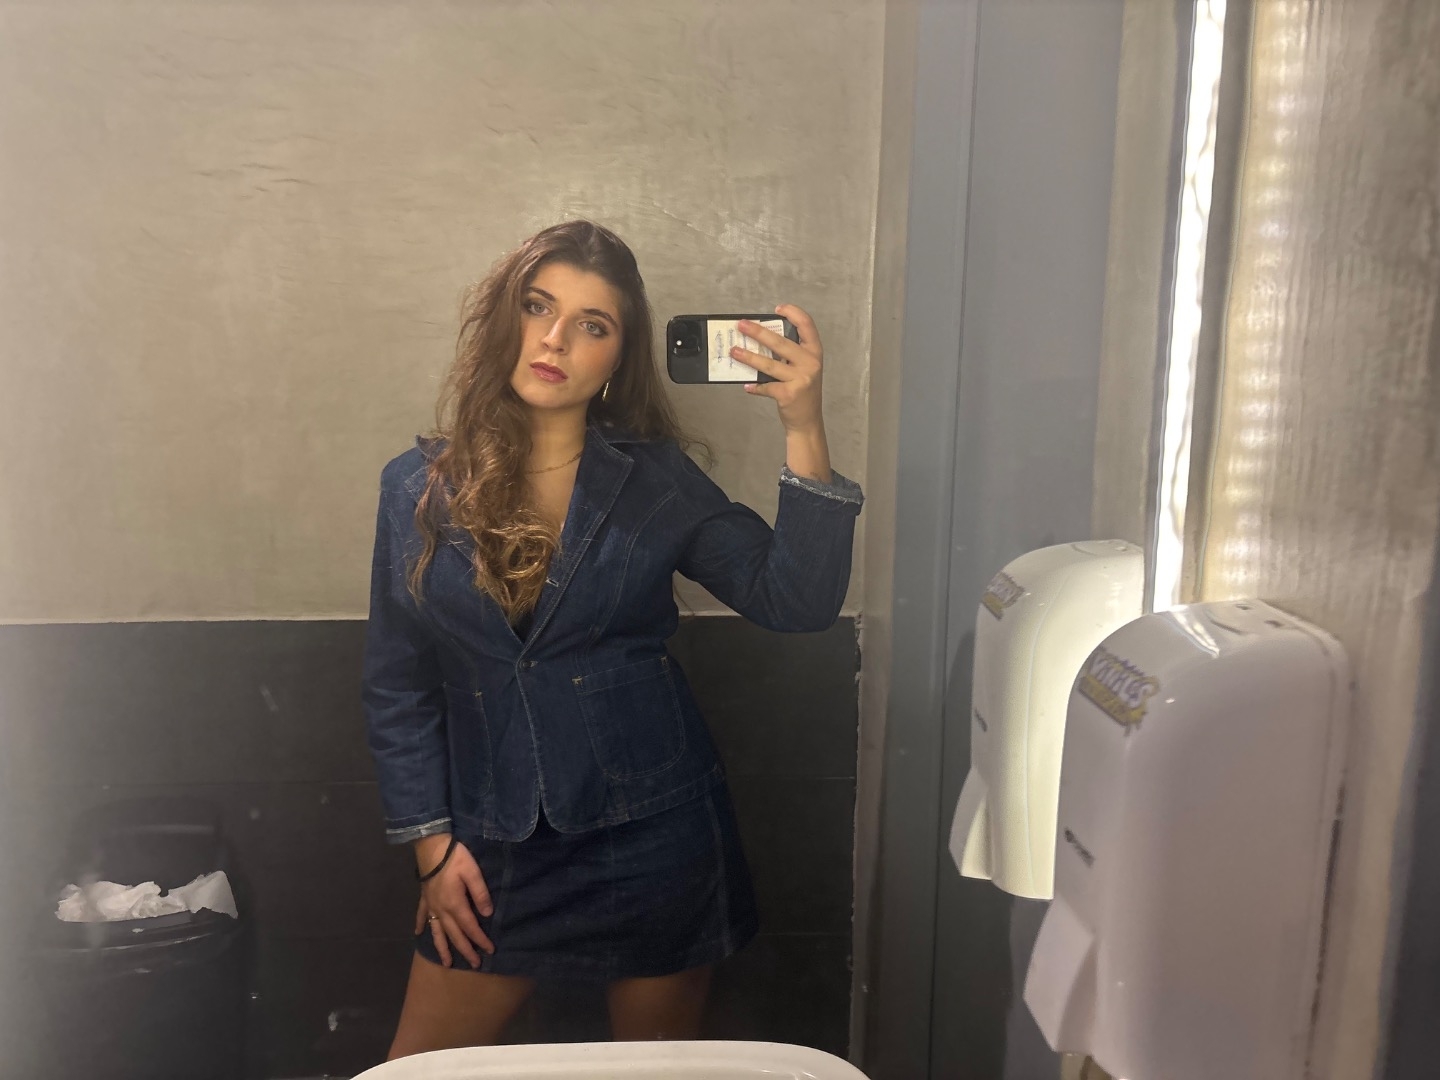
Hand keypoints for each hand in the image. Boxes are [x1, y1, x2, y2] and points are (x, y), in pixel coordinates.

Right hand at [412, 837, 494, 966]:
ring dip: (442, 948)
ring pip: (437, 932)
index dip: (480, 940)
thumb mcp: (473, 872)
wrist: (431, 847)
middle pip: (455, 935)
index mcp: (456, 904)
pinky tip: (418, 934)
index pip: (470, 928)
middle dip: (465, 950)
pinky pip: (421, 916)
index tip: (489, 951)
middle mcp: (442, 910)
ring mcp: (431, 905)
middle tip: (474, 964)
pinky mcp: (424, 898)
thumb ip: (480, 894)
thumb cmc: (455, 858)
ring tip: (446, 963)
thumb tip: (487, 914)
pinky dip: (420, 926)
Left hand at [731, 304, 825, 434]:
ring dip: (748, 357)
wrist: (808, 421)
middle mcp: (810, 363)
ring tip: (734, 351)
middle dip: (758, 332)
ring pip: (769, 364)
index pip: (807, 325)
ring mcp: (800, 379)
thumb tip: (761, 339)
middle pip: (780, 342)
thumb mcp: (803, 368)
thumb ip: (790, 355)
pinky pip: (765, 386)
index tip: (777, 309)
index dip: (793, 313)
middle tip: (741, 325)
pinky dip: (754, 386)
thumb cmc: (802, 391)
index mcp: (815, 352)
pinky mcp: (788, 394)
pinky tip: (747, 386)